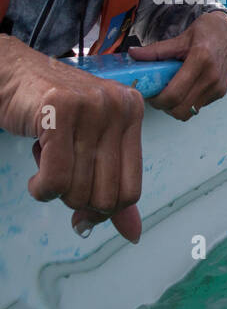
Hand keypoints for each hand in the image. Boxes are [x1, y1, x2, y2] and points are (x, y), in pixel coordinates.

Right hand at [0, 37, 143, 242]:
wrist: (9, 73)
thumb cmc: (49, 115)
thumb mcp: (87, 147)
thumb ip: (110, 185)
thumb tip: (133, 235)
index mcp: (133, 114)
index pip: (131, 189)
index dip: (106, 212)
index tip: (84, 217)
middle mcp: (119, 108)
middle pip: (106, 194)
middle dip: (77, 202)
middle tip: (59, 184)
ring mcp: (93, 106)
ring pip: (80, 188)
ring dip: (56, 193)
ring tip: (45, 170)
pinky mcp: (60, 110)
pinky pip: (56, 177)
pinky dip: (42, 189)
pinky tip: (35, 178)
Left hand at [127, 11, 226, 121]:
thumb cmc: (205, 32)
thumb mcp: (180, 38)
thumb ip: (156, 50)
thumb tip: (133, 54)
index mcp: (200, 60)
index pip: (174, 94)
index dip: (157, 100)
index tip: (149, 93)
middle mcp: (211, 77)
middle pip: (180, 110)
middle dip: (164, 107)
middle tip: (157, 96)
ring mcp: (218, 87)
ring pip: (189, 112)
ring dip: (176, 107)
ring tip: (170, 93)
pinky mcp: (221, 92)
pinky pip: (198, 106)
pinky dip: (187, 103)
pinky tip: (185, 89)